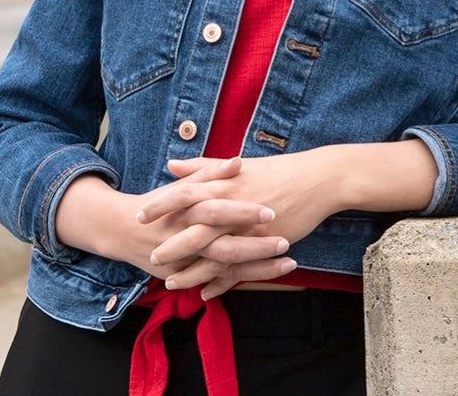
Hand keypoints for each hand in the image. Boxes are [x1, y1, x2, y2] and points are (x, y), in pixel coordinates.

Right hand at [53, 159, 292, 282]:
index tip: (271, 209)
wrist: (123, 230)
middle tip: (285, 240)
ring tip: (289, 262)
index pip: (217, 210)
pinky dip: (242, 281)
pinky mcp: (187, 276)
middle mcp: (186, 238)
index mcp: (187, 211)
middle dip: (255, 246)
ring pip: (225, 268)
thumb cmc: (160, 203)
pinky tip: (267, 277)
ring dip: (258, 267)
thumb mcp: (183, 186)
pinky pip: (218, 282)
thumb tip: (238, 161)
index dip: (243, 211)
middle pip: (223, 245)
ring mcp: (186, 261)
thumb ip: (210, 173)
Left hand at [137, 150, 345, 296]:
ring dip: (190, 270)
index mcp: (225, 182)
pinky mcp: (264, 243)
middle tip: (150, 255)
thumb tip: (172, 164)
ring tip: (170, 283)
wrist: (317, 180)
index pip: (184, 192)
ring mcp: (249, 226)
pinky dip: (220, 282)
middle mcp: (233, 204)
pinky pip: (238, 267)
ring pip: (213, 253)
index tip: (141, 214)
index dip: (161, 204)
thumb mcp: (239, 165)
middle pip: (194, 227)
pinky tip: (205, 292)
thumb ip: (203, 166)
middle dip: (170, 243)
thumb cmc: (278, 170)